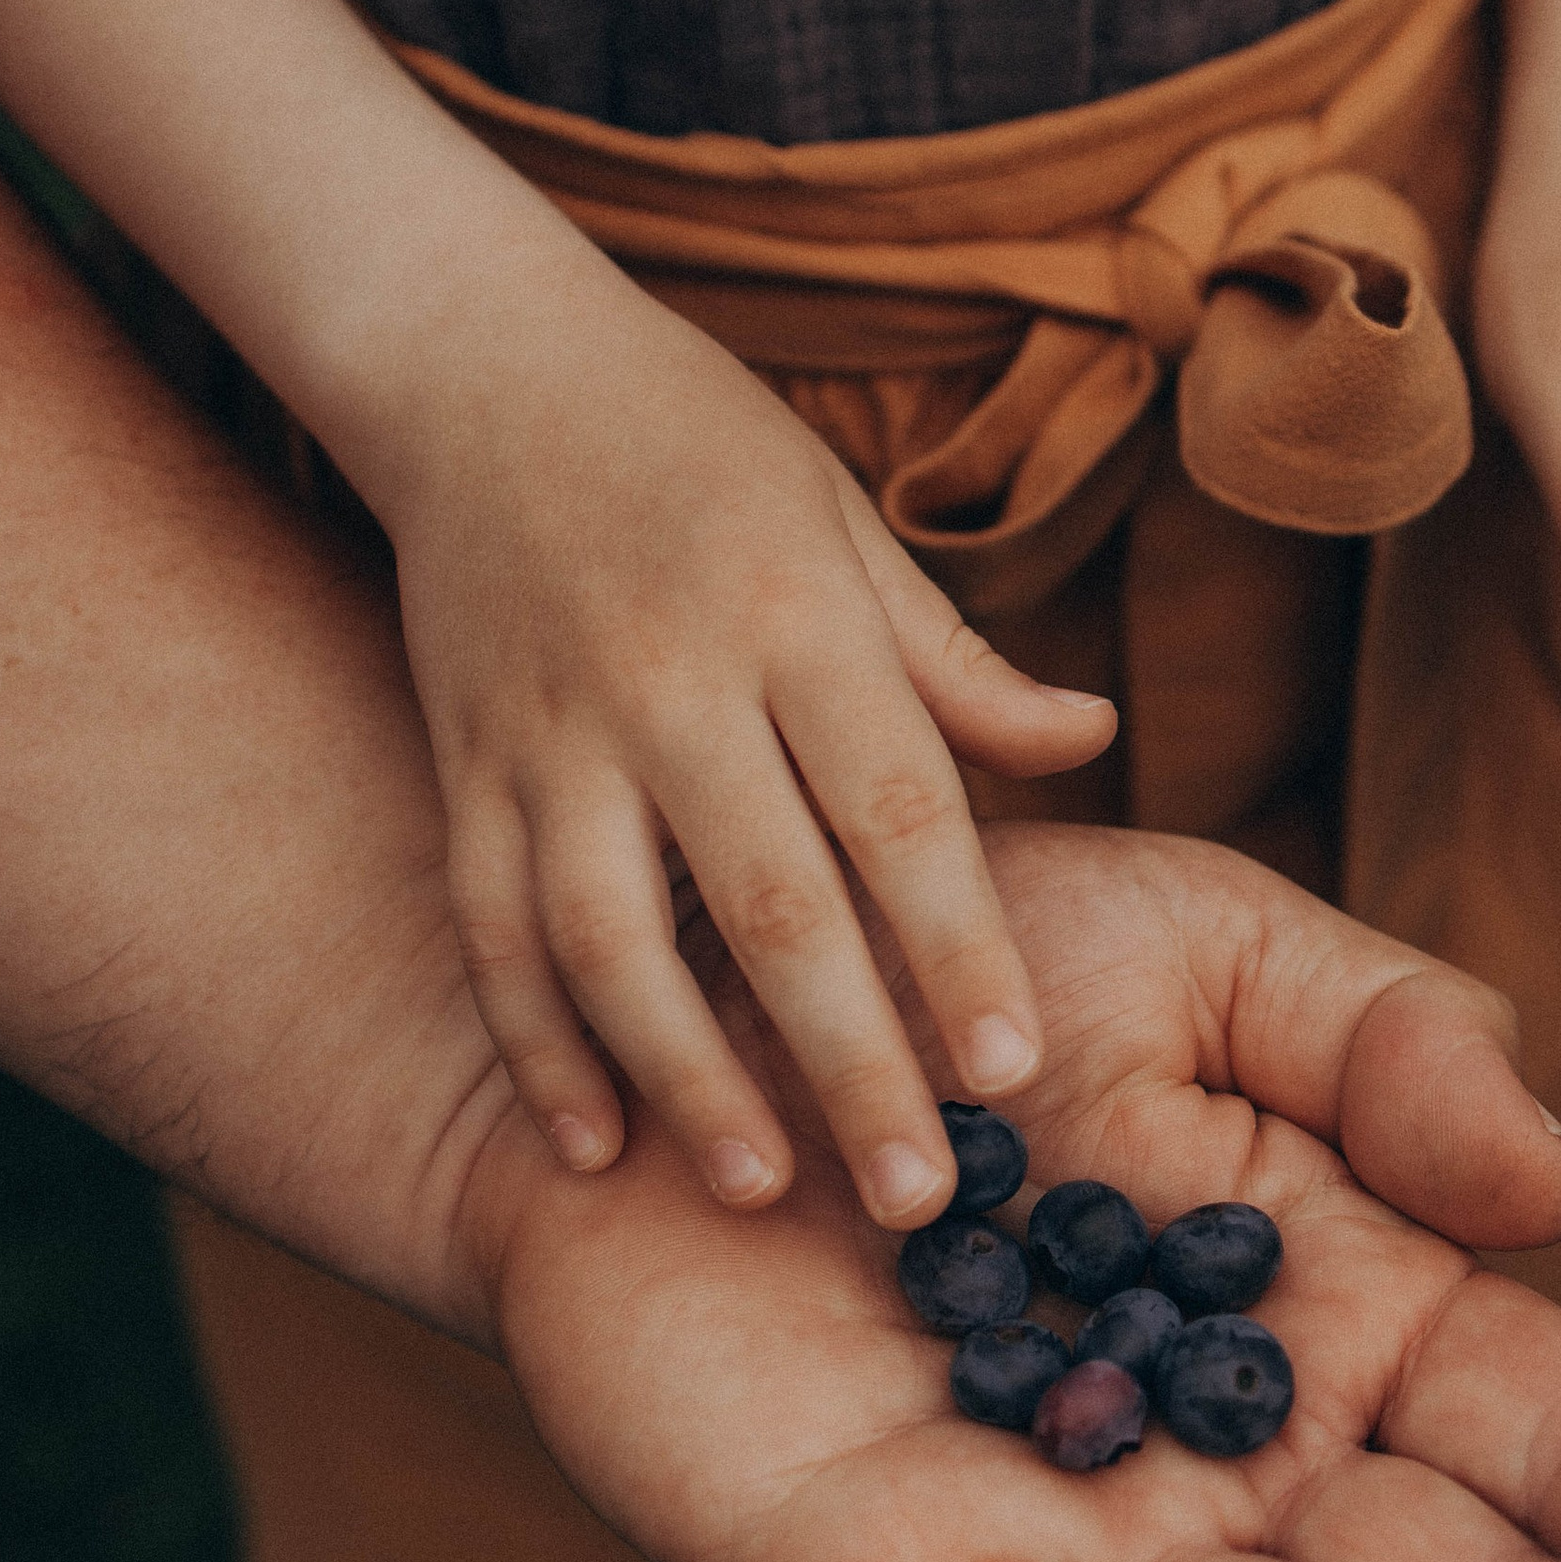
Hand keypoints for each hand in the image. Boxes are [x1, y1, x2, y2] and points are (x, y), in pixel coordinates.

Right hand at [369, 237, 1115, 1224]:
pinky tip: (594, 1142)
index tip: (1014, 1069)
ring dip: (683, 1076)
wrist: (482, 364)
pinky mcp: (464, 762)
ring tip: (757, 1191)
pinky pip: (491, 926)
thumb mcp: (848, 526)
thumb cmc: (704, 452)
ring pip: (610, 937)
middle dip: (848, 1061)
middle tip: (917, 1197)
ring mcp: (552, 730)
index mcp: (797, 617)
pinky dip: (535, 1041)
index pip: (898, 810)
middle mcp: (671, 681)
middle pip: (770, 902)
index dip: (959, 946)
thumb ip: (956, 662)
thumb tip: (1095, 738)